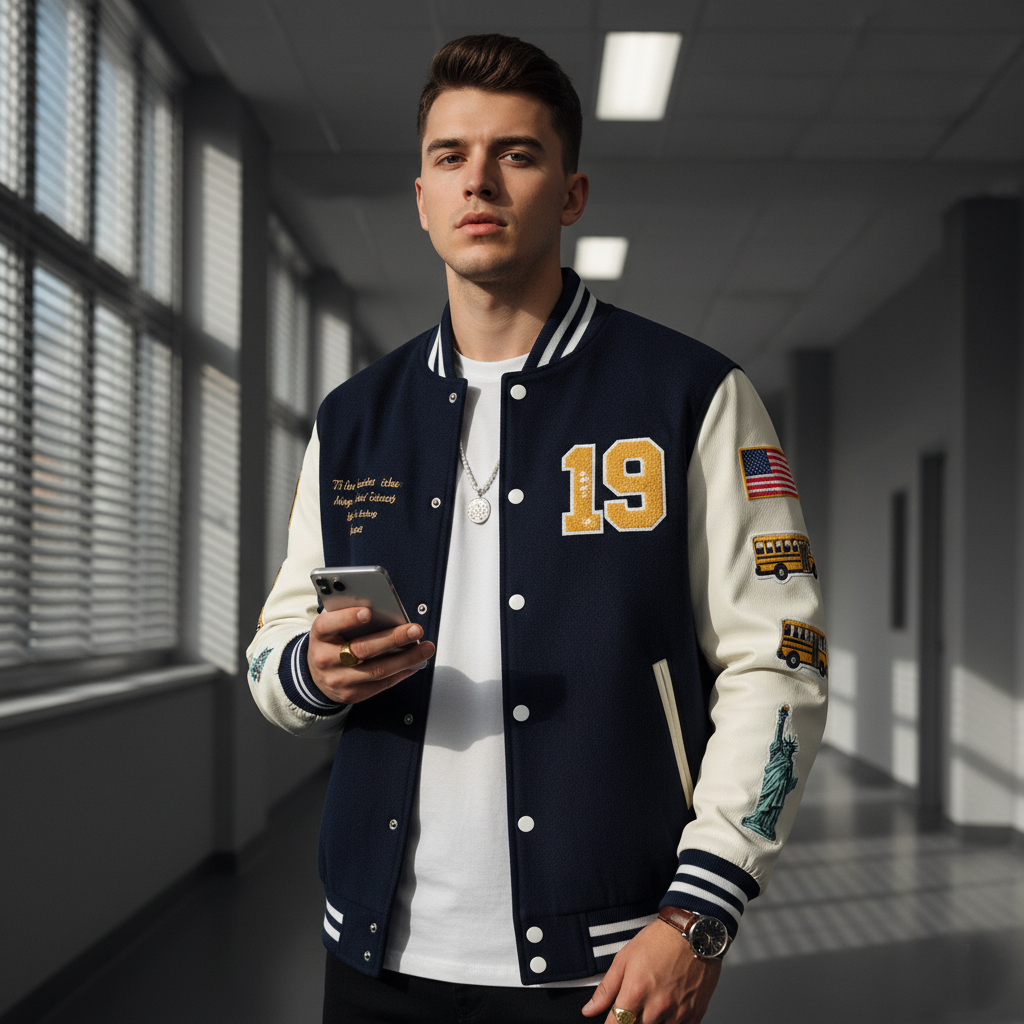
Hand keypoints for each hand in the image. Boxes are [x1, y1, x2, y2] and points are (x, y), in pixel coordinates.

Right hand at [307, 606, 435, 703]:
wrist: (315, 675)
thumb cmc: (331, 642)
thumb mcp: (332, 626)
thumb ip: (350, 617)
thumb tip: (385, 611)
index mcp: (320, 635)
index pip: (329, 625)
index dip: (348, 619)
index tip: (367, 612)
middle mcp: (326, 659)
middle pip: (362, 649)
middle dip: (392, 639)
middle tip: (415, 630)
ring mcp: (339, 680)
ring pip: (377, 670)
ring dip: (406, 659)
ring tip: (425, 648)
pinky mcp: (352, 694)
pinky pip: (382, 684)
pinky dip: (402, 672)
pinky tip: (416, 662)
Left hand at [581, 920, 720, 1023]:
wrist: (694, 933)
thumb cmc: (659, 941)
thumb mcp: (624, 959)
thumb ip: (606, 989)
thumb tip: (590, 1010)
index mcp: (636, 992)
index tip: (613, 1021)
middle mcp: (656, 1006)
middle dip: (632, 1019)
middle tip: (637, 1000)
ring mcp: (677, 1013)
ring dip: (652, 1020)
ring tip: (654, 999)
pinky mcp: (694, 1016)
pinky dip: (670, 1022)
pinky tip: (670, 1005)